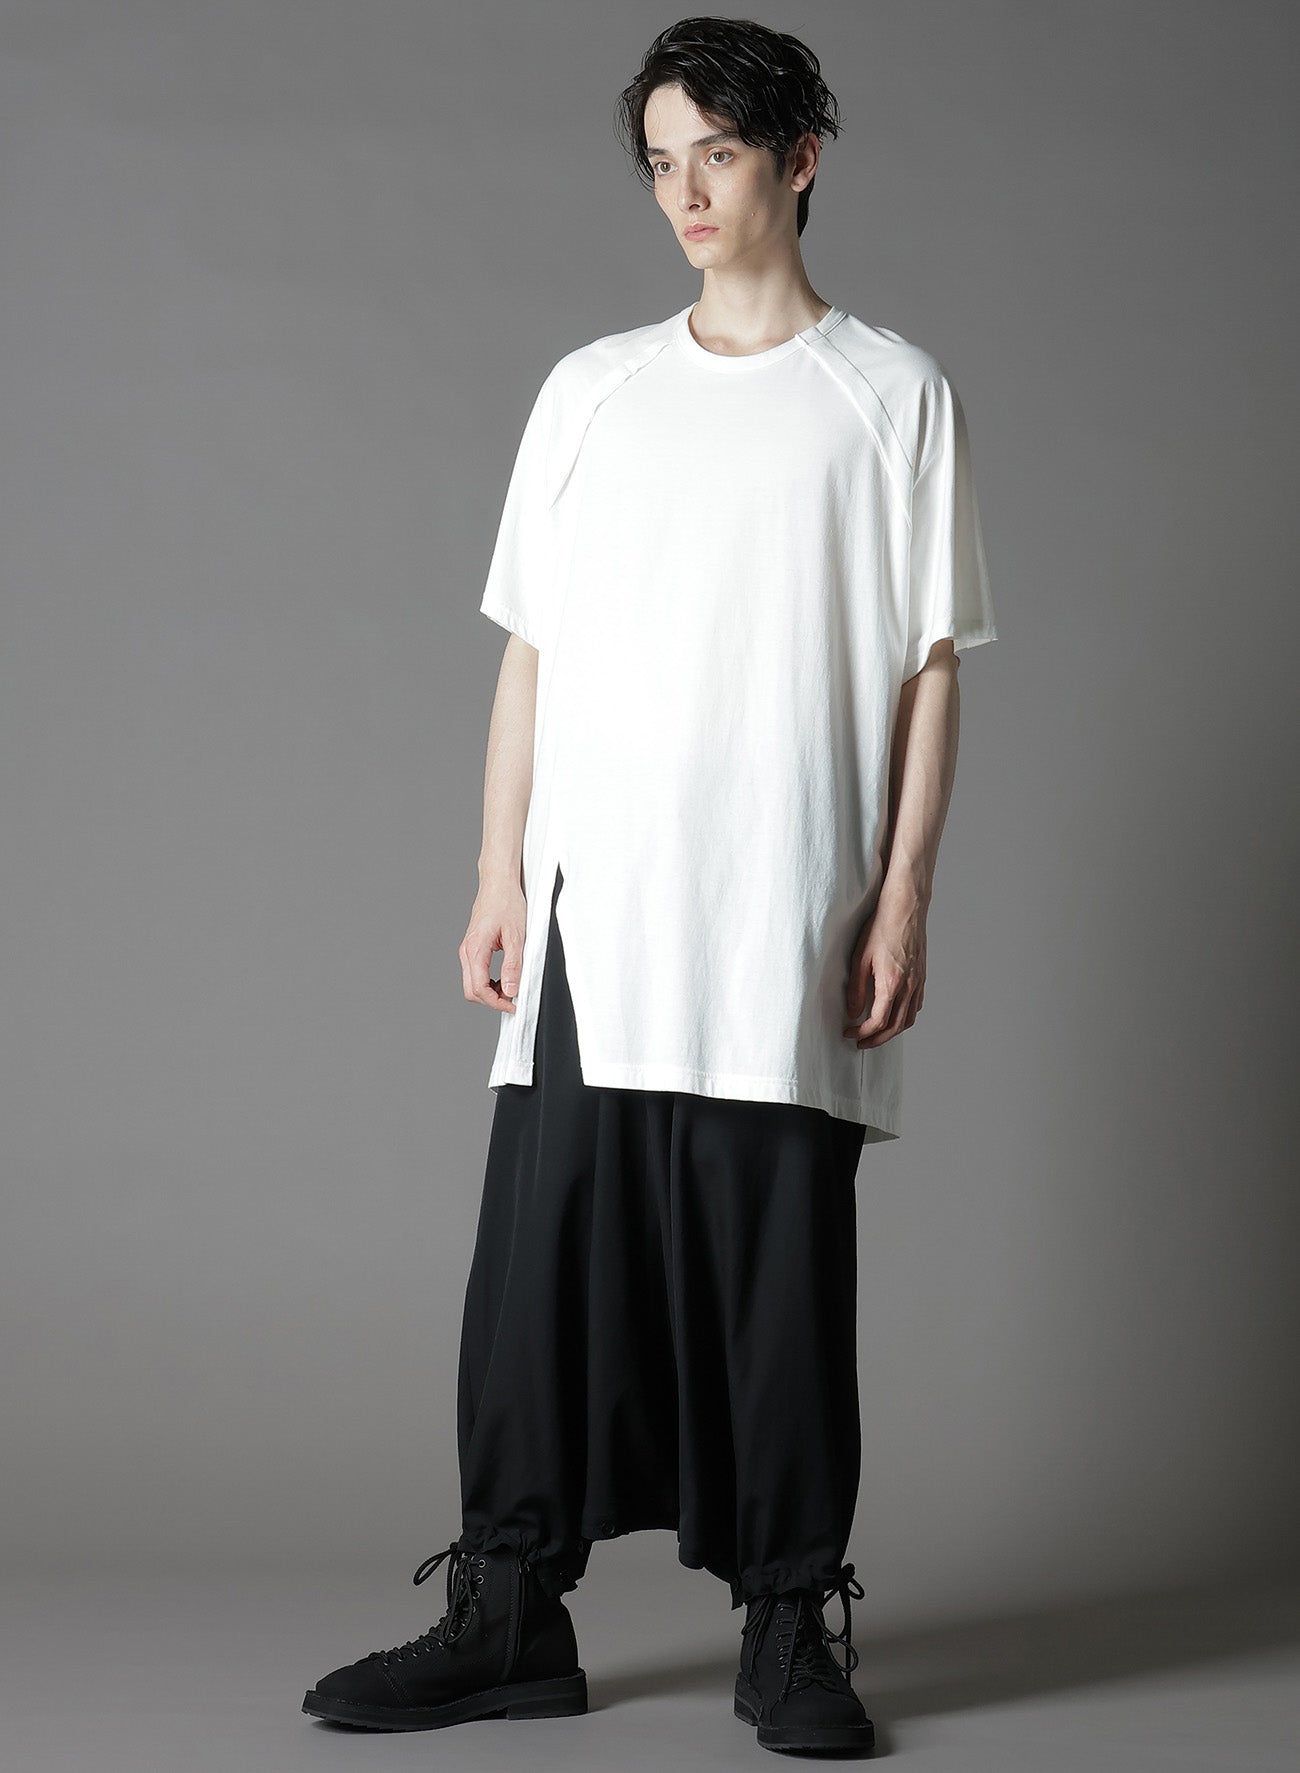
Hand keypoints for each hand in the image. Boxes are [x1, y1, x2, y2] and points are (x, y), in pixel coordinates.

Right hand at [459, 881, 526, 1013]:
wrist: (498, 883)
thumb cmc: (507, 903)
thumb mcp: (516, 936)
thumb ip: (513, 965)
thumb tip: (511, 990)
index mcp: (475, 949)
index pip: (479, 989)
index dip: (496, 1003)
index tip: (513, 1006)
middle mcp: (466, 951)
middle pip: (471, 990)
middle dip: (491, 1000)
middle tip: (512, 1000)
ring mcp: (467, 949)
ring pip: (472, 982)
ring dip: (490, 991)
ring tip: (511, 987)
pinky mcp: (472, 947)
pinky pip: (474, 972)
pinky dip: (488, 981)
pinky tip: (504, 977)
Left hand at [842, 892, 926, 1047]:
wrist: (906, 907)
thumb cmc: (882, 926)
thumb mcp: (860, 957)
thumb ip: (856, 988)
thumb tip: (852, 1012)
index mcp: (892, 983)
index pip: (878, 1021)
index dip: (862, 1032)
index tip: (849, 1032)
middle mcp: (909, 986)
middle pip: (895, 1027)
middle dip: (877, 1039)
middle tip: (861, 1042)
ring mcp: (919, 982)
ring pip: (908, 1019)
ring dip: (892, 1031)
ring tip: (876, 1033)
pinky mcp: (922, 975)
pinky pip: (916, 1005)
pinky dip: (905, 1016)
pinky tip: (894, 1013)